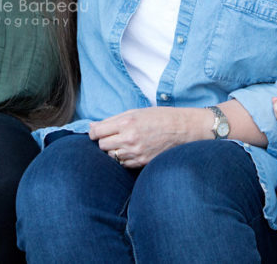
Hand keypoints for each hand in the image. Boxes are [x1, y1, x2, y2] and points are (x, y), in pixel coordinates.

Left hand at [89, 107, 210, 167]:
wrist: (183, 129)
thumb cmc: (160, 117)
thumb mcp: (136, 111)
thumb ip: (113, 119)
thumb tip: (92, 126)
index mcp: (127, 122)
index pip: (97, 132)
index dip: (94, 132)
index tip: (96, 132)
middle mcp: (129, 138)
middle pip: (102, 145)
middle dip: (104, 141)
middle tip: (113, 136)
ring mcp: (136, 152)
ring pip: (111, 156)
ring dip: (114, 150)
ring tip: (125, 142)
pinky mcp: (142, 162)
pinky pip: (123, 164)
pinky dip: (123, 158)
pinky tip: (132, 150)